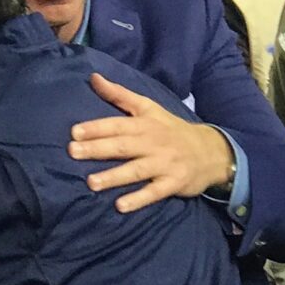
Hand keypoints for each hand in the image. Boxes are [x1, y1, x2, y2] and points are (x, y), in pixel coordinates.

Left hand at [68, 71, 232, 211]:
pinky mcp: (173, 183)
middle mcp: (153, 143)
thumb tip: (93, 78)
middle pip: (123, 146)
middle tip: (73, 152)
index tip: (74, 132)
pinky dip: (138, 199)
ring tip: (91, 183)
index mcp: (145, 124)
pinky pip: (154, 193)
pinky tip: (120, 206)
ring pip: (136, 170)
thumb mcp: (149, 108)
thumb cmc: (171, 129)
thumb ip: (120, 95)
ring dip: (114, 177)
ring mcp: (164, 164)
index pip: (118, 124)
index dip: (97, 127)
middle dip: (98, 149)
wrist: (211, 151)